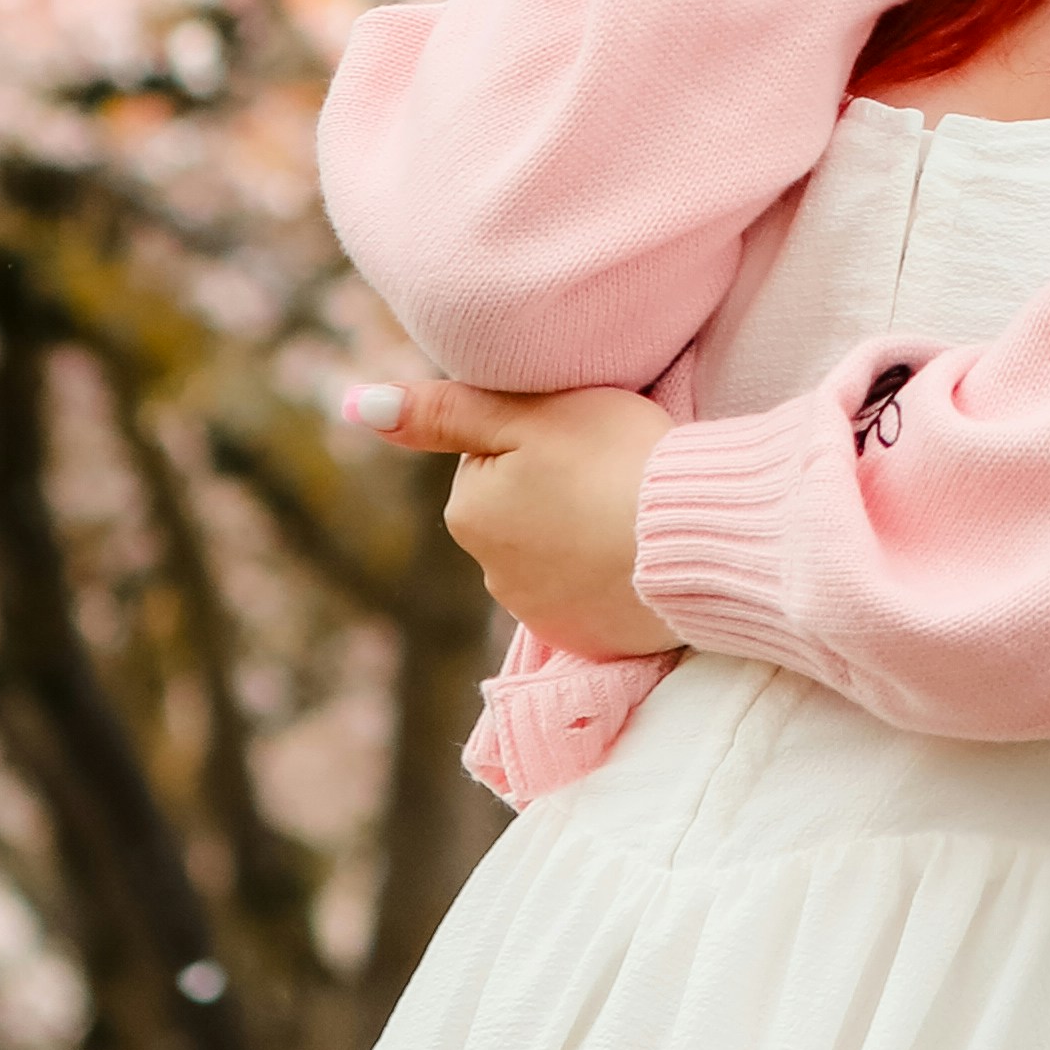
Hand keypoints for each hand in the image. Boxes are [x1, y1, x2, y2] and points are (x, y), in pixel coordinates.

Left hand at [343, 372, 673, 656]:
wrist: (693, 538)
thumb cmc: (616, 458)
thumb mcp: (530, 412)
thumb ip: (444, 409)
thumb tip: (356, 406)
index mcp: (469, 512)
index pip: (491, 457)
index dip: (539, 437)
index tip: (582, 437)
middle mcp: (492, 575)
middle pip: (520, 510)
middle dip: (556, 491)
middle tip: (611, 471)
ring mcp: (542, 616)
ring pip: (554, 556)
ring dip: (581, 536)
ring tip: (631, 514)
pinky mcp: (589, 642)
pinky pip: (587, 598)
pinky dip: (607, 578)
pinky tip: (637, 558)